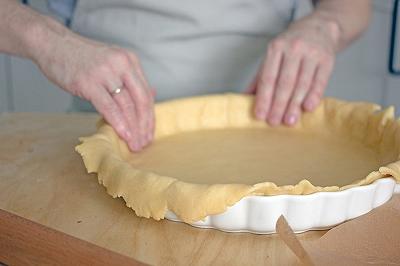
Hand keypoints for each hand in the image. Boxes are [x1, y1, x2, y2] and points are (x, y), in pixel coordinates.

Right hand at [34, 33, 153, 151]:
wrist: (52, 43)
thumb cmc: (81, 57)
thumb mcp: (112, 62)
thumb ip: (130, 79)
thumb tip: (151, 94)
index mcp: (130, 61)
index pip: (146, 93)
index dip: (150, 116)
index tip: (149, 133)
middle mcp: (122, 65)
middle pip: (141, 101)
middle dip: (145, 125)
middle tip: (145, 143)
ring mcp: (106, 73)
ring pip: (127, 106)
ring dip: (133, 129)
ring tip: (135, 144)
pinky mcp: (89, 82)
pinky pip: (109, 107)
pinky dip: (118, 123)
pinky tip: (124, 135)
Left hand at [246, 17, 339, 125]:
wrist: (319, 28)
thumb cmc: (291, 46)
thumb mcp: (273, 56)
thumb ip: (260, 77)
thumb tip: (244, 98)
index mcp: (276, 48)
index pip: (268, 77)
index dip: (263, 98)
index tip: (260, 115)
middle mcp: (294, 49)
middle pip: (284, 82)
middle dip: (278, 105)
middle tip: (273, 122)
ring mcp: (312, 53)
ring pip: (302, 83)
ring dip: (295, 105)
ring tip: (289, 121)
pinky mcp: (327, 59)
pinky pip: (319, 81)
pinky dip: (314, 95)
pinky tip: (308, 108)